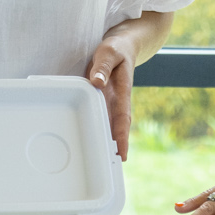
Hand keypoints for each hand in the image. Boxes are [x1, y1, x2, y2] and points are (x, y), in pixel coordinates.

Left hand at [87, 33, 137, 160]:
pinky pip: (100, 117)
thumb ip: (103, 66)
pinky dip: (97, 130)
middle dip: (114, 148)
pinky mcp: (103, 99)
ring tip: (100, 164)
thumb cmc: (116, 49)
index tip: (121, 156)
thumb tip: (97, 82)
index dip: (121, 138)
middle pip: (116, 129)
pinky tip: (91, 142)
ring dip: (105, 142)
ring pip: (108, 126)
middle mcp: (117, 100)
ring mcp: (111, 101)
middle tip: (109, 169)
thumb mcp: (109, 52)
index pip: (122, 118)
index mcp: (122, 91)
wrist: (123, 45)